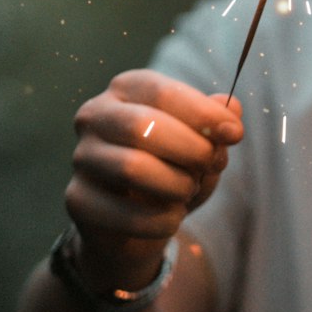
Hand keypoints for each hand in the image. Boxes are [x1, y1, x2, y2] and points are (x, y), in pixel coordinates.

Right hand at [63, 69, 242, 288]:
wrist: (138, 222)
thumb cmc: (174, 168)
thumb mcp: (202, 142)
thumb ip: (217, 122)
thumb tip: (233, 108)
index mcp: (127, 89)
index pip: (163, 92)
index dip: (204, 114)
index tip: (235, 134)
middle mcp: (95, 116)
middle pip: (142, 127)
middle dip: (190, 149)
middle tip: (211, 165)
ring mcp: (81, 158)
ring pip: (132, 169)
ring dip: (176, 186)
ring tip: (186, 191)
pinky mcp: (77, 200)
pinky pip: (126, 213)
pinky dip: (162, 220)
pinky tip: (170, 217)